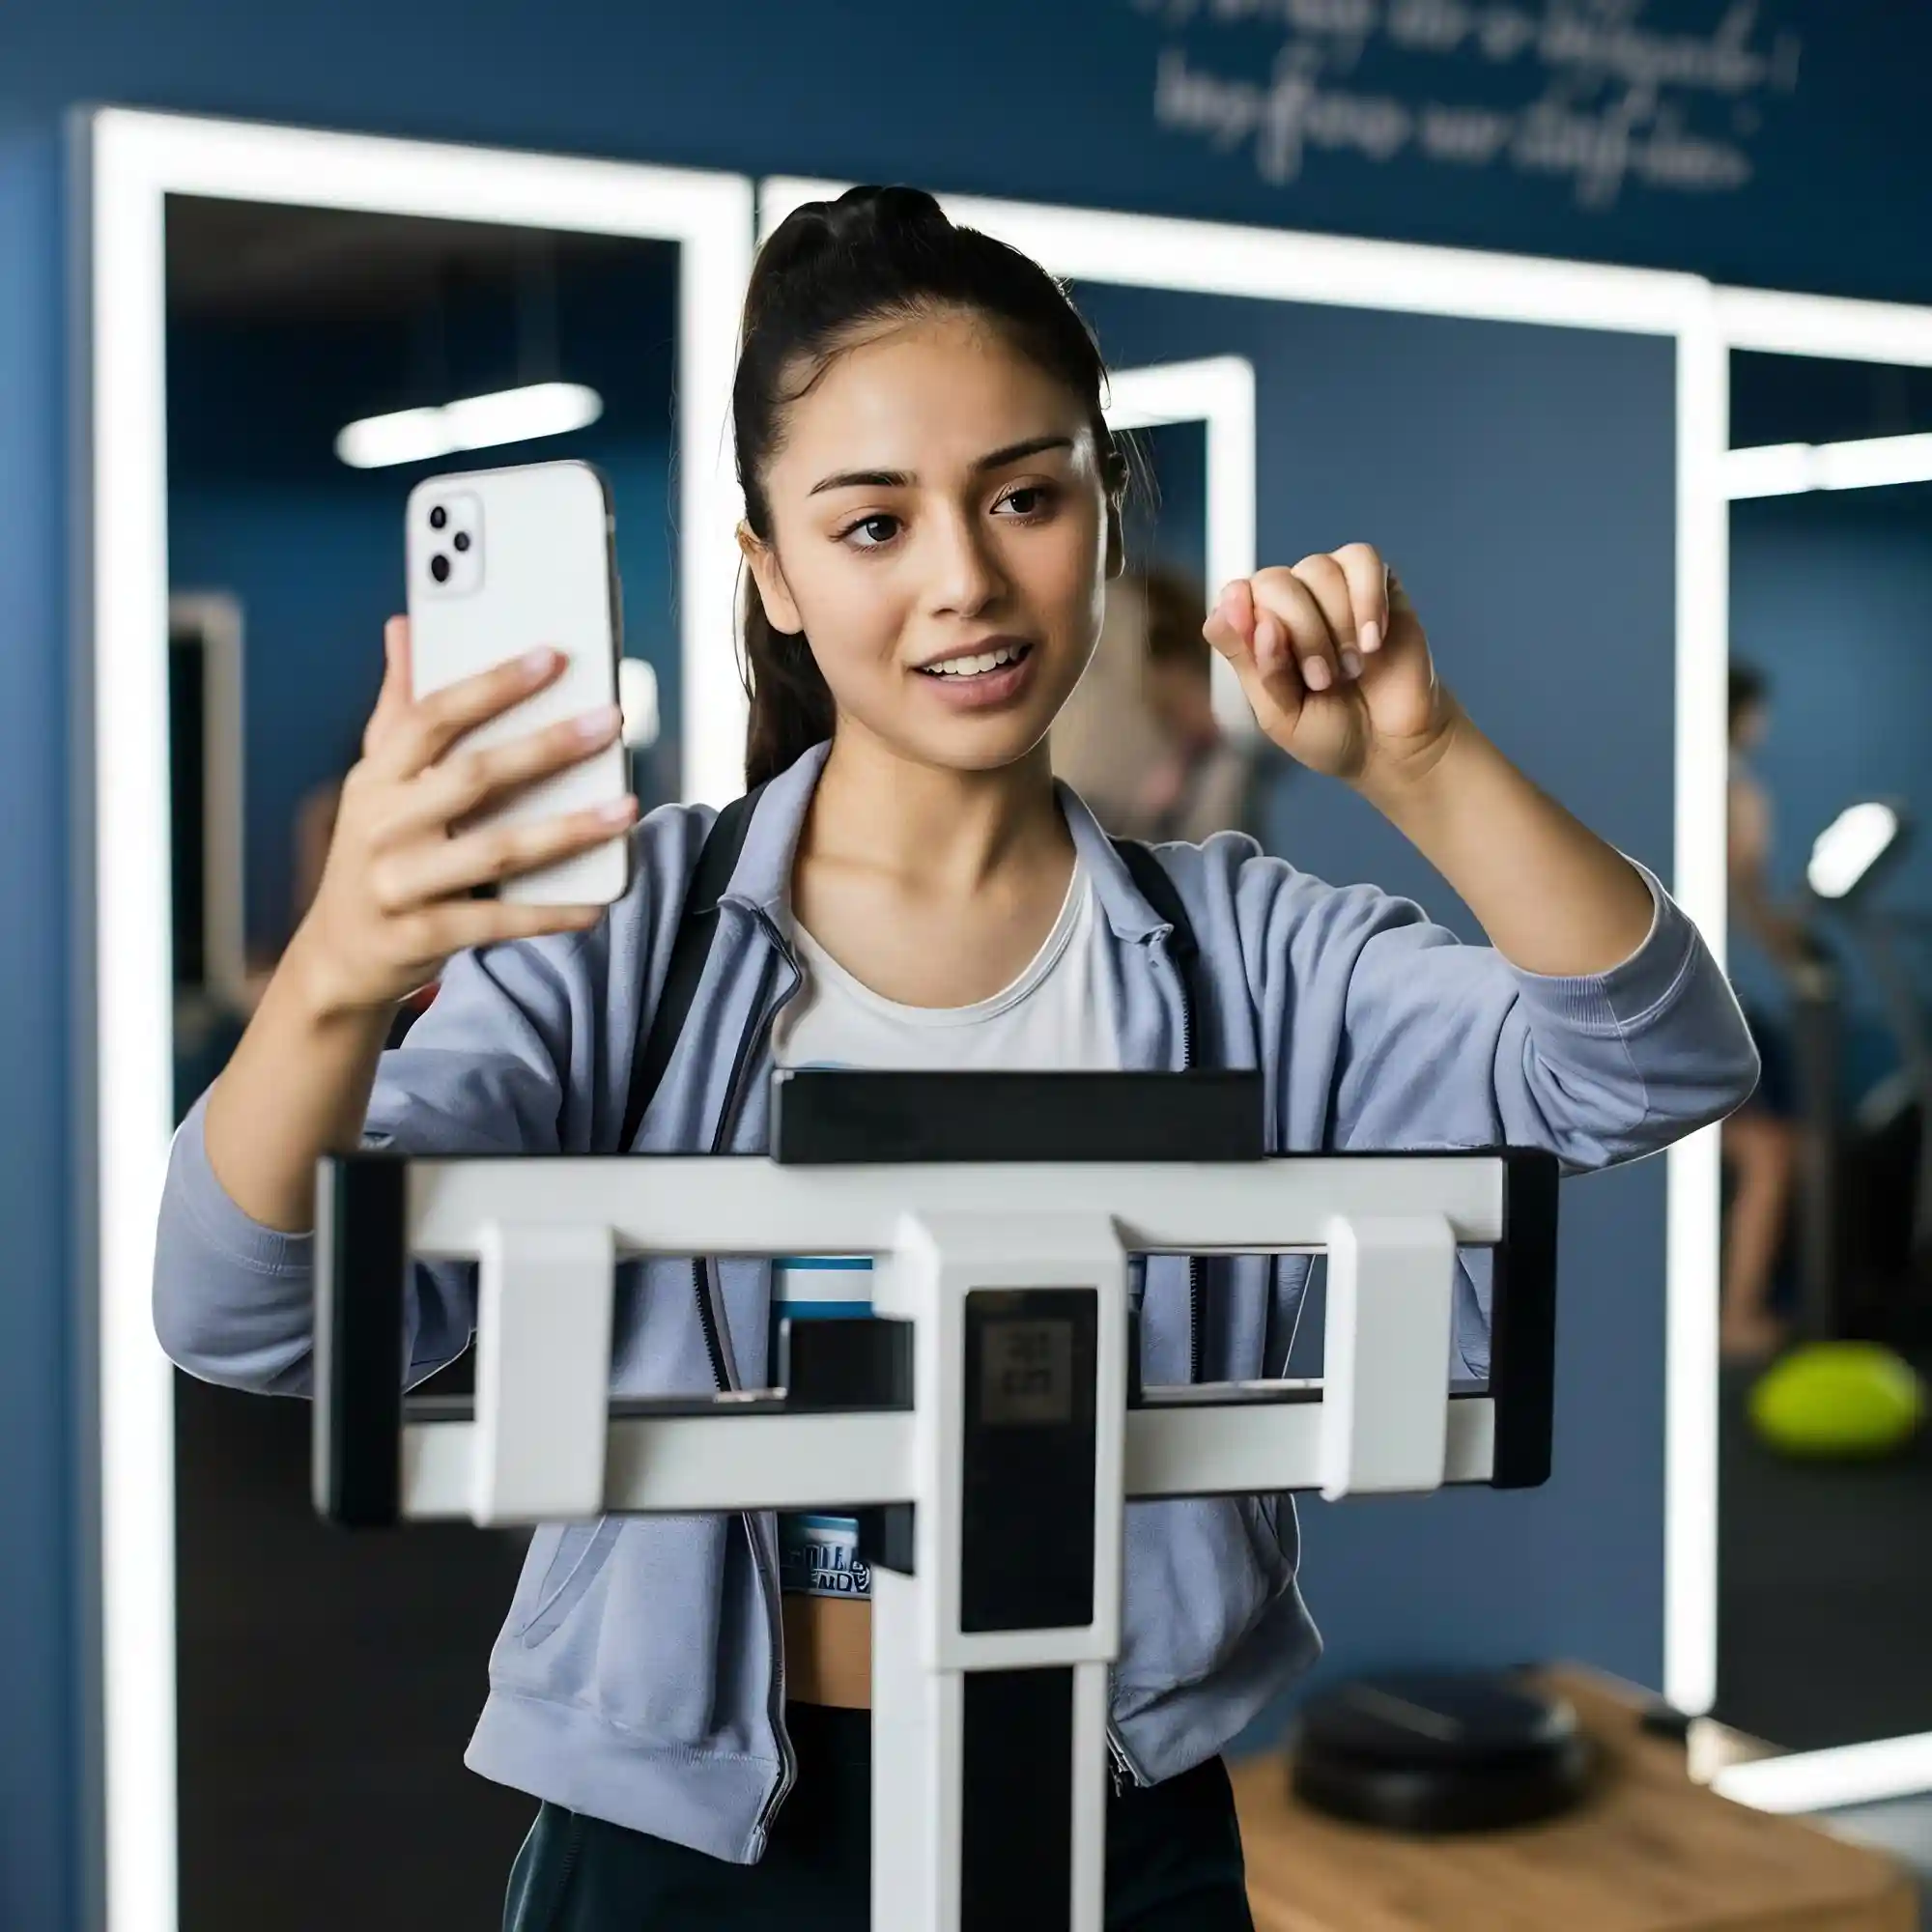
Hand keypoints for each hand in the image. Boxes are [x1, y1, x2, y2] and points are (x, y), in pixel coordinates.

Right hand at [288, 617, 636, 1017]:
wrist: (336, 955)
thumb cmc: (376, 852)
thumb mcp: (375, 782)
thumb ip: (397, 708)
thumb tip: (403, 625)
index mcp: (375, 776)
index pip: (432, 716)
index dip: (492, 684)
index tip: (554, 657)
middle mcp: (381, 825)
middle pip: (472, 777)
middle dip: (546, 747)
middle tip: (610, 721)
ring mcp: (397, 884)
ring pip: (494, 851)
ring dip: (567, 830)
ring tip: (626, 808)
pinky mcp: (419, 936)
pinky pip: (497, 922)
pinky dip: (550, 913)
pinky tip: (598, 902)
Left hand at [1202, 544, 1459, 788]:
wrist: (1391, 745)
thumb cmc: (1330, 731)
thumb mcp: (1280, 715)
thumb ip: (1255, 666)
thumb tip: (1231, 610)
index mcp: (1257, 632)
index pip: (1235, 596)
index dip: (1245, 616)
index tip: (1267, 649)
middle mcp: (1290, 601)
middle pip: (1274, 581)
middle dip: (1300, 632)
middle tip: (1323, 680)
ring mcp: (1331, 588)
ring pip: (1317, 570)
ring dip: (1336, 624)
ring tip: (1353, 669)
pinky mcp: (1377, 583)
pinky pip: (1362, 559)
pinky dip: (1367, 599)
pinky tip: (1374, 641)